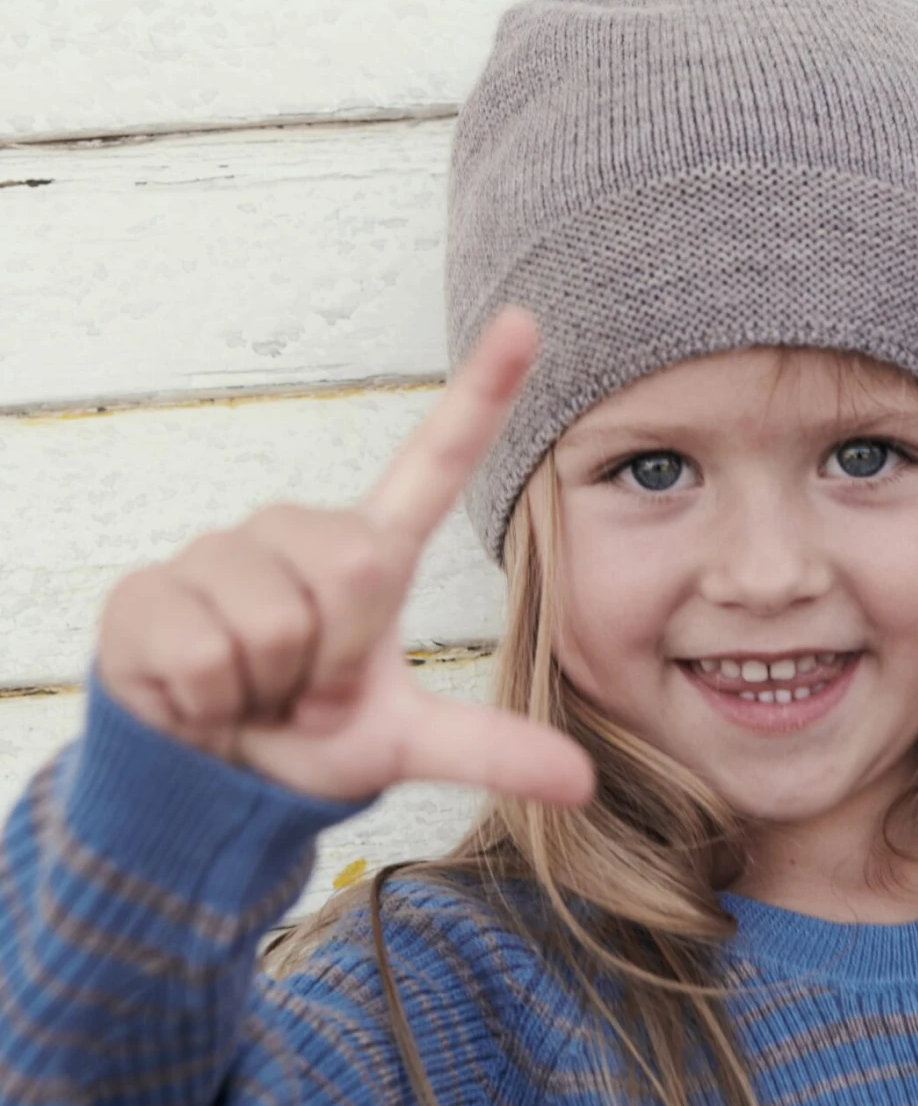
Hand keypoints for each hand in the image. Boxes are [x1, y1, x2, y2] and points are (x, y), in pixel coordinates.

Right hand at [95, 308, 594, 807]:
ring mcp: (221, 553)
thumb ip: (490, 750)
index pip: (436, 461)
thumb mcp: (400, 746)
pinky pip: (205, 654)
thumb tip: (582, 784)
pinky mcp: (147, 590)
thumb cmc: (302, 736)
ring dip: (270, 687)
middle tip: (309, 687)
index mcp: (369, 551)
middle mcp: (298, 533)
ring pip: (274, 623)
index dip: (482, 393)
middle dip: (340, 660)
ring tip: (251, 687)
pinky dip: (207, 702)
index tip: (528, 321)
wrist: (201, 782)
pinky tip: (196, 695)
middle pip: (357, 571)